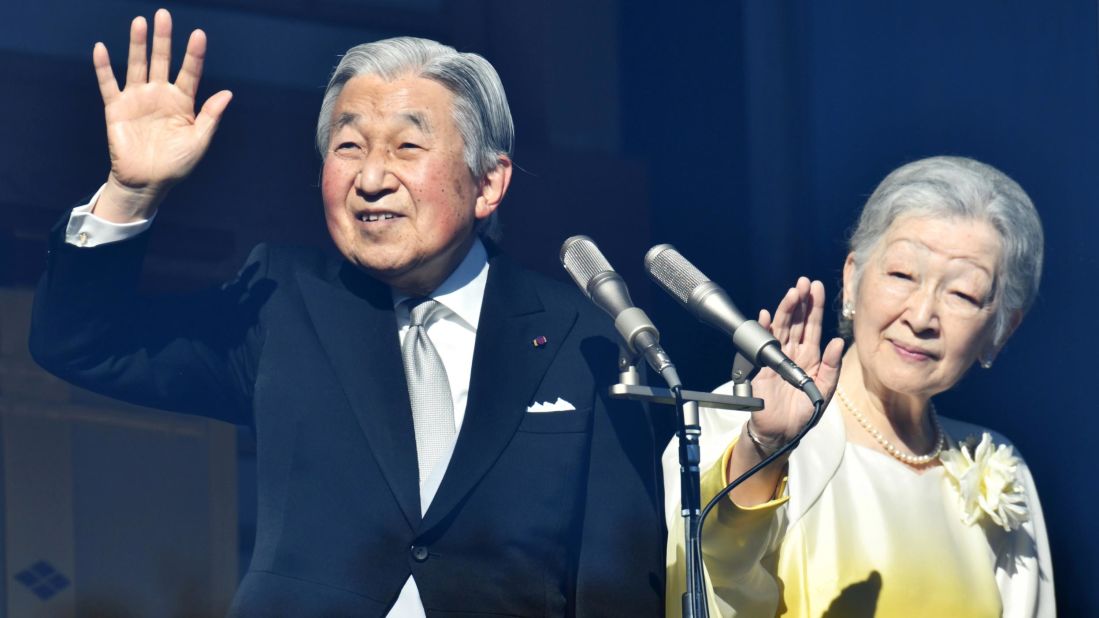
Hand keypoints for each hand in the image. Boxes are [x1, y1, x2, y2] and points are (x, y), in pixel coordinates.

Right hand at [93, 9, 231, 221]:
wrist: (148, 182)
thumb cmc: (176, 164)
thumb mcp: (198, 141)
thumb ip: (210, 116)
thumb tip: (227, 93)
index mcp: (183, 102)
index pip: (190, 72)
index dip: (194, 54)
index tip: (198, 34)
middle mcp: (160, 95)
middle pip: (162, 61)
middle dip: (163, 39)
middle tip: (164, 15)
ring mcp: (138, 99)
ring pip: (137, 66)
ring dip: (138, 45)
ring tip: (140, 23)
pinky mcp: (117, 108)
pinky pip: (109, 84)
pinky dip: (104, 67)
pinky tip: (101, 48)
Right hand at [747, 277, 844, 444]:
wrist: (781, 432)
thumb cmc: (804, 413)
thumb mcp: (824, 389)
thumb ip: (832, 366)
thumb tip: (838, 341)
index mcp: (811, 357)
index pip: (813, 326)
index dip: (814, 307)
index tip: (816, 288)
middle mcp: (793, 353)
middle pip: (796, 322)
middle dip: (800, 301)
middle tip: (804, 283)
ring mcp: (776, 358)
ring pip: (782, 328)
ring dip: (786, 310)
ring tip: (792, 293)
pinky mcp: (762, 367)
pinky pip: (762, 344)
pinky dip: (764, 329)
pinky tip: (766, 315)